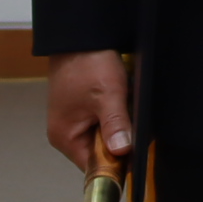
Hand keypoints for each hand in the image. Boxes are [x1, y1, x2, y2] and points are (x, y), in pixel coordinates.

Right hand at [46, 50, 132, 175]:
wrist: (80, 35)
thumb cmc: (87, 63)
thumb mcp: (107, 94)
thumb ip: (115, 124)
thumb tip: (123, 152)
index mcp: (66, 137)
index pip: (95, 166)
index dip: (117, 163)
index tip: (136, 152)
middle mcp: (67, 134)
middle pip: (102, 152)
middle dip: (122, 138)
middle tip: (132, 117)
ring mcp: (75, 121)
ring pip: (107, 135)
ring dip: (121, 123)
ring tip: (126, 103)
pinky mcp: (84, 109)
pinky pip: (106, 120)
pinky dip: (117, 112)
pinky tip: (123, 98)